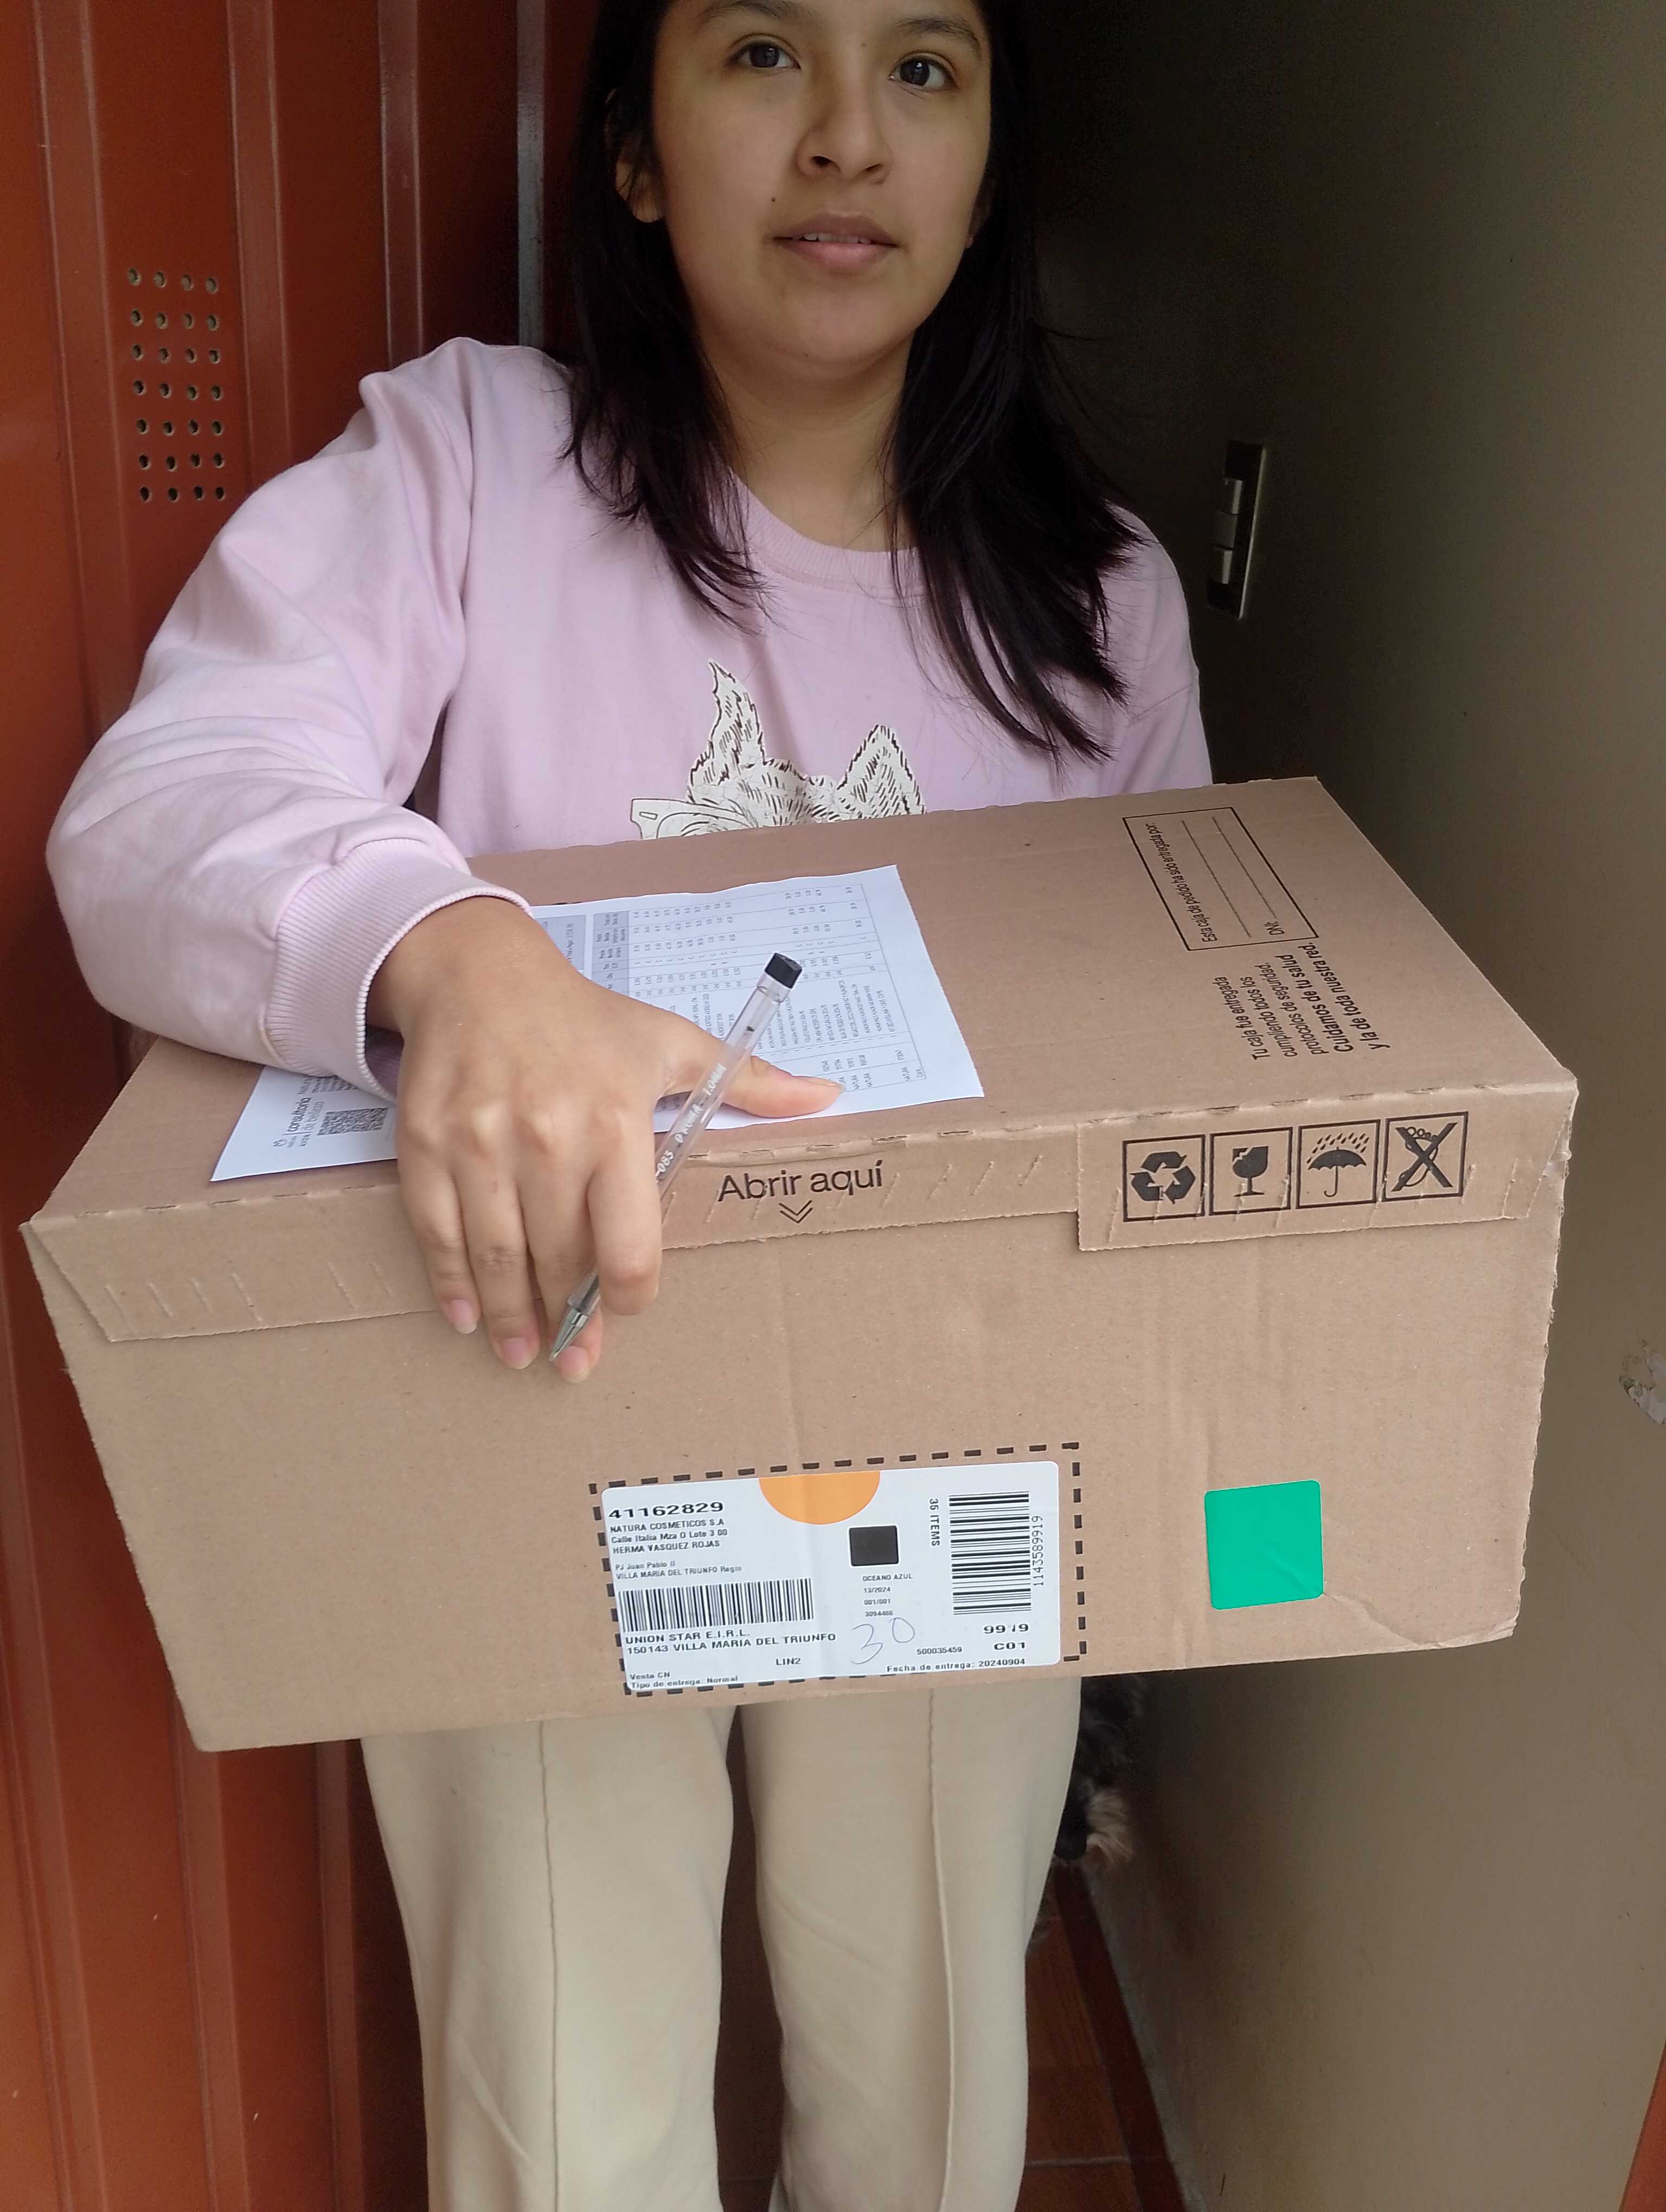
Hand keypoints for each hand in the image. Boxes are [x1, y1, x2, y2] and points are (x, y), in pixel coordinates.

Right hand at [368, 899, 840, 1378]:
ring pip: (499, 1259)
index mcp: (616, 1126)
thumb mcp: (672, 1042)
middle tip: (573, 1360)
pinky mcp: (425, 1144)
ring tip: (519, 1353)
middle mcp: (548, 1141)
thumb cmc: (585, 1019)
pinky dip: (451, 1283)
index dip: (628, 1295)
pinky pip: (438, 1232)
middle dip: (568, 1321)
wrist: (480, 973)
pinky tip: (467, 1317)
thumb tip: (829, 1095)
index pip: (628, 1246)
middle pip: (561, 1261)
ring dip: (510, 1319)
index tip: (626, 1310)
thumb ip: (750, 1081)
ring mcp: (480, 1145)